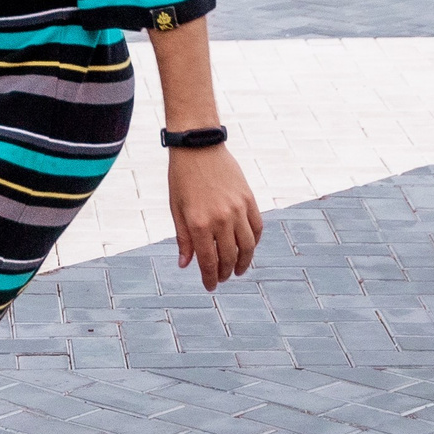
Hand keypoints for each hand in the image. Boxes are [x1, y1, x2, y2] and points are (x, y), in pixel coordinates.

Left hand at [169, 144, 261, 292]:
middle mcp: (221, 219)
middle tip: (222, 279)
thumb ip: (183, 238)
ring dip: (244, 262)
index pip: (208, 261)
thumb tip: (185, 265)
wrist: (198, 147)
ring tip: (238, 270)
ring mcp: (238, 209)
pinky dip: (255, 241)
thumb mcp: (177, 209)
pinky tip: (248, 248)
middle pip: (229, 257)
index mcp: (199, 223)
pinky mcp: (249, 199)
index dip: (210, 277)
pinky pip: (257, 227)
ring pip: (248, 246)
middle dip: (225, 272)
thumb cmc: (182, 178)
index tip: (210, 286)